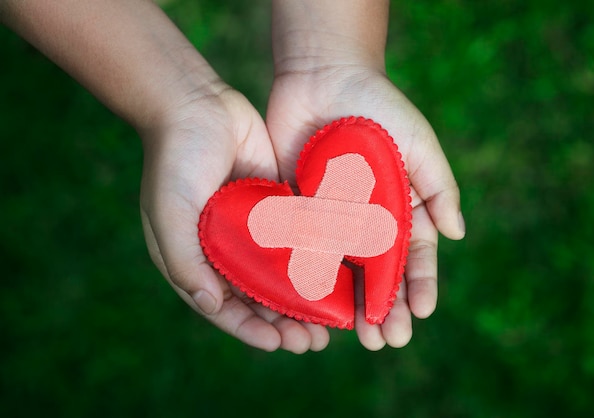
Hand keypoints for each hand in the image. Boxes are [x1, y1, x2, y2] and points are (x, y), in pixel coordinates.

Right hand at [139, 86, 329, 352]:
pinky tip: (338, 275)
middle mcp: (225, 250)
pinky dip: (313, 259)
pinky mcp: (275, 206)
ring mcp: (252, 229)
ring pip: (282, 274)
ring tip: (331, 320)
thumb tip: (211, 306)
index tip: (278, 344)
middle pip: (258, 298)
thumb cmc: (174, 160)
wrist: (196, 104)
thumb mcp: (169, 212)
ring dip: (304, 298)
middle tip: (312, 341)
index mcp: (195, 259)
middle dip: (284, 322)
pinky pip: (297, 240)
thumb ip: (185, 261)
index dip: (249, 329)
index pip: (223, 307)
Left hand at [266, 66, 464, 349]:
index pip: (413, 257)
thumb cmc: (379, 106)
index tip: (422, 311)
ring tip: (357, 335)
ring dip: (350, 306)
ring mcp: (331, 221)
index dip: (419, 285)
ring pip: (342, 273)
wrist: (323, 77)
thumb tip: (458, 235)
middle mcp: (366, 223)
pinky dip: (308, 280)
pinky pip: (302, 252)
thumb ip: (439, 187)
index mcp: (399, 209)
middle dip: (385, 308)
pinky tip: (313, 305)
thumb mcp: (419, 142)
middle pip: (378, 274)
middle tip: (387, 340)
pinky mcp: (296, 213)